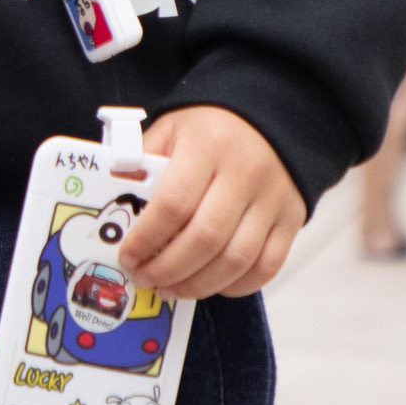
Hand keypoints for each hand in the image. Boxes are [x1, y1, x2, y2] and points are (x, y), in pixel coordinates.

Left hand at [121, 104, 302, 298]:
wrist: (274, 116)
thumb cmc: (213, 128)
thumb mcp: (172, 129)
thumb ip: (141, 162)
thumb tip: (114, 197)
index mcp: (207, 147)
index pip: (173, 203)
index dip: (146, 238)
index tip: (128, 256)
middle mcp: (245, 173)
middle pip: (205, 239)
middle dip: (168, 269)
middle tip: (146, 279)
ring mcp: (272, 199)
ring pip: (236, 260)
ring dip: (198, 285)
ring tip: (172, 288)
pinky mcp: (291, 219)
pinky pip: (266, 266)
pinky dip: (238, 286)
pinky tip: (213, 284)